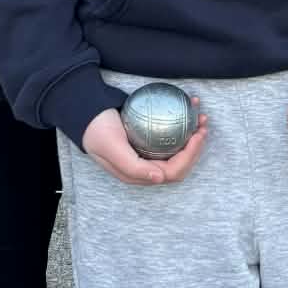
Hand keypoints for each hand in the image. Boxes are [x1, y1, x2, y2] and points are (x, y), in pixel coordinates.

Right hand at [81, 102, 207, 185]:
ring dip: (192, 135)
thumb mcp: (112, 148)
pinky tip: (187, 109)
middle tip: (202, 123)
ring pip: (178, 150)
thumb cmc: (97, 130)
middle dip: (196, 145)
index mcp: (138, 174)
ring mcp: (148, 153)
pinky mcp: (149, 139)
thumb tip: (159, 178)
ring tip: (199, 115)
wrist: (85, 111)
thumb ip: (133, 166)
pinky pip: (171, 136)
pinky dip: (182, 125)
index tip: (196, 134)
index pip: (173, 172)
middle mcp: (146, 167)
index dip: (189, 156)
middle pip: (180, 163)